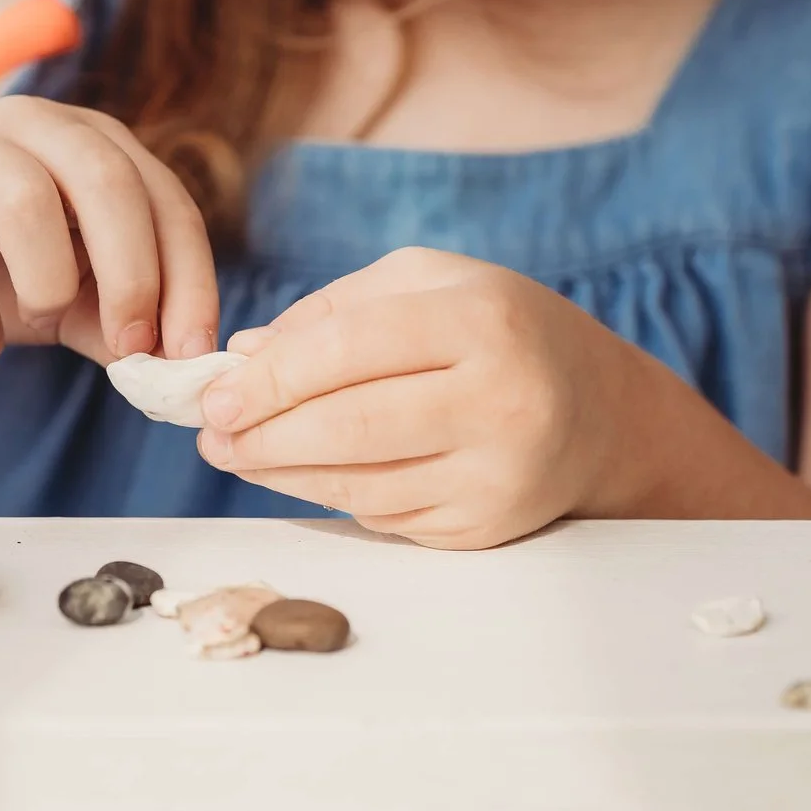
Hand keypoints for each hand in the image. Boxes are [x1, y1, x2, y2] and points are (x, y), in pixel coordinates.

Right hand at [0, 97, 220, 365]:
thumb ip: (124, 321)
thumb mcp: (74, 296)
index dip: (189, 278)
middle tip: (130, 348)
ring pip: (27, 204)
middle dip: (132, 275)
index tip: (191, 352)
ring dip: (46, 286)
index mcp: (91, 140)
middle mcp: (31, 125)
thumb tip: (182, 364)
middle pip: (106, 181)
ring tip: (36, 324)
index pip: (165, 199)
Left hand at [193, 247, 648, 549]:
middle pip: (349, 426)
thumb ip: (335, 310)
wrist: (601, 413)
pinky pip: (382, 516)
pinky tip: (296, 473)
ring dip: (281, 472)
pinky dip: (328, 495)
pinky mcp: (485, 527)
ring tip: (235, 453)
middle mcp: (500, 400)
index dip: (272, 376)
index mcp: (483, 320)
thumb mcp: (431, 283)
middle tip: (210, 431)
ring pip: (358, 484)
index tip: (216, 390)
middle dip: (263, 433)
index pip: (351, 349)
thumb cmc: (500, 330)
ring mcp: (496, 475)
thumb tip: (244, 356)